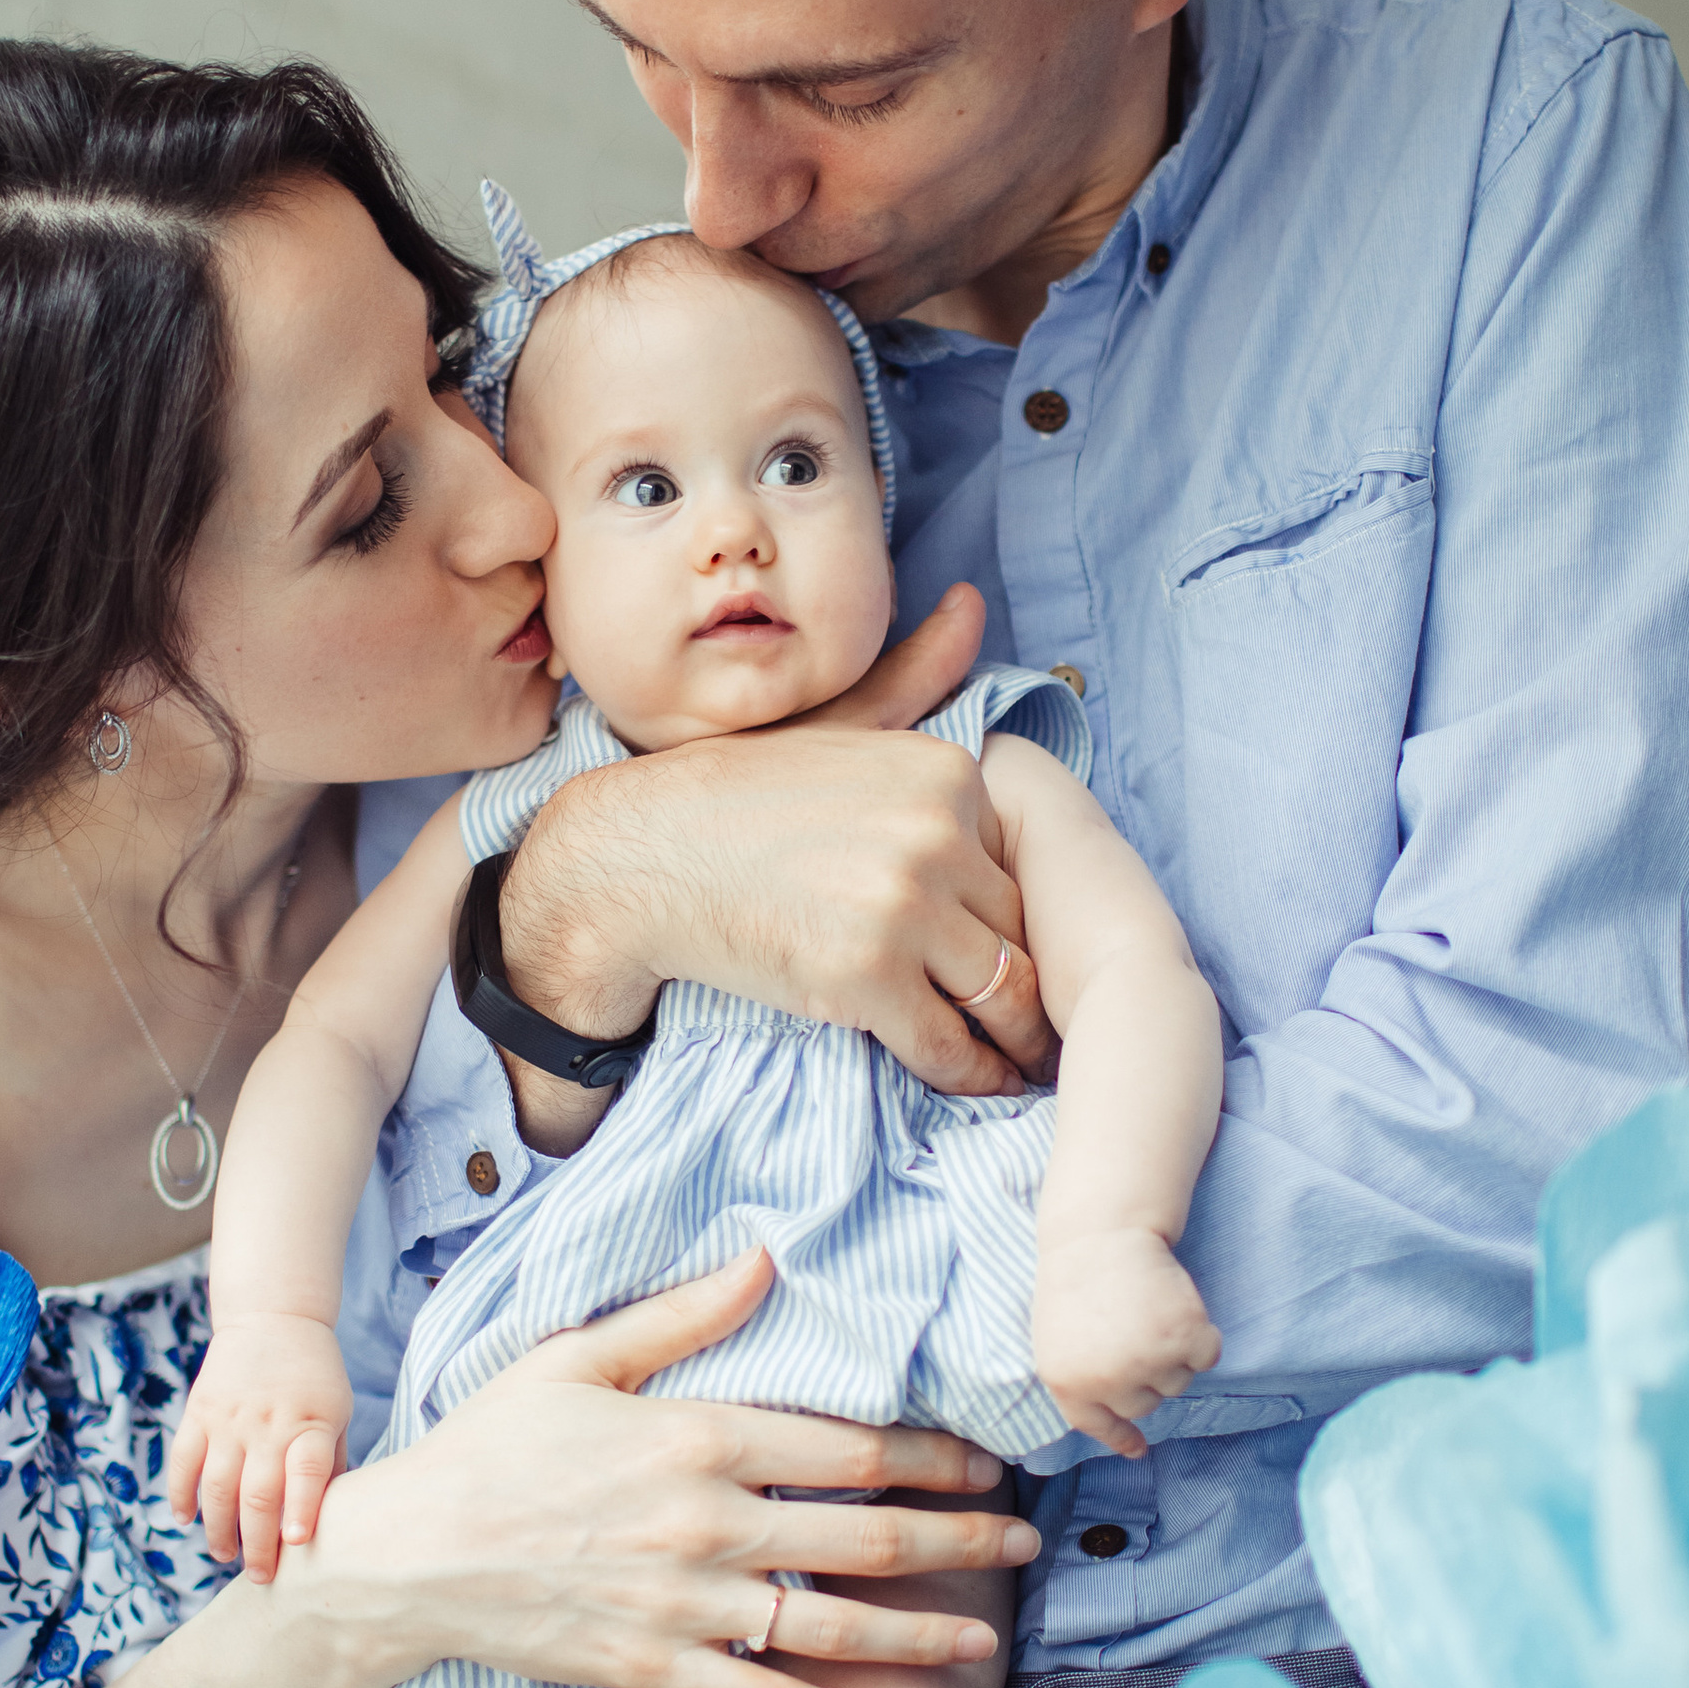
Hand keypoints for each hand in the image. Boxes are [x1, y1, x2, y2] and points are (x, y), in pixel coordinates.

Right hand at [163, 1314, 354, 1576]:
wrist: (274, 1317)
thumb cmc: (315, 1376)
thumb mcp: (338, 1412)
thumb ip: (331, 1463)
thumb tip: (332, 1521)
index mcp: (310, 1423)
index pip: (307, 1471)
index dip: (301, 1508)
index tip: (296, 1543)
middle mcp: (268, 1423)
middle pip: (258, 1493)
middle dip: (257, 1543)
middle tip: (261, 1577)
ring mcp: (229, 1419)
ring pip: (216, 1487)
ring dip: (219, 1529)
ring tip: (225, 1556)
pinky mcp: (199, 1412)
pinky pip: (183, 1461)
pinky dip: (180, 1494)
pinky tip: (185, 1520)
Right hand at [311, 1249, 1036, 1687]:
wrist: (406, 1559)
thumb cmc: (489, 1448)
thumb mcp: (576, 1359)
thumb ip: (680, 1316)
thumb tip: (765, 1261)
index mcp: (695, 1437)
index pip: (850, 1446)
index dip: (933, 1456)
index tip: (984, 1461)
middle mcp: (704, 1524)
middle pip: (867, 1535)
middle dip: (961, 1540)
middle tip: (1027, 1539)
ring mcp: (684, 1606)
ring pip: (834, 1627)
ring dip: (925, 1631)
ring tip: (988, 1633)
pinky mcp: (657, 1670)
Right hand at [496, 584, 1055, 1102]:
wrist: (637, 859)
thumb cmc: (735, 796)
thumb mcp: (835, 724)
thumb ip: (914, 676)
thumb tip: (969, 605)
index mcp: (945, 773)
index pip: (1024, 865)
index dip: (1025, 916)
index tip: (1031, 954)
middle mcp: (936, 833)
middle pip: (1022, 931)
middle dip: (1037, 983)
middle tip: (1051, 1028)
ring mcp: (902, 906)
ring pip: (1002, 993)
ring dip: (1018, 1040)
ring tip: (1025, 1067)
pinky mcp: (865, 978)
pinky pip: (948, 1045)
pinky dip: (970, 1074)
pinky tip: (973, 1082)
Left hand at [1031, 1225, 1222, 1456]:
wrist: (1100, 1232)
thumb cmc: (1077, 1278)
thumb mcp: (1056, 1338)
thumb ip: (1080, 1381)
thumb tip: (1117, 1426)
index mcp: (1066, 1383)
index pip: (1099, 1425)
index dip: (1121, 1438)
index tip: (1139, 1448)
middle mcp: (1107, 1381)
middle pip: (1146, 1404)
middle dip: (1147, 1375)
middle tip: (1136, 1329)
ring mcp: (1148, 1362)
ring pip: (1178, 1382)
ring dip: (1173, 1353)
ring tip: (1149, 1311)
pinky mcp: (1186, 1339)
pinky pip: (1206, 1357)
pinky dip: (1202, 1337)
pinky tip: (1178, 1307)